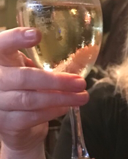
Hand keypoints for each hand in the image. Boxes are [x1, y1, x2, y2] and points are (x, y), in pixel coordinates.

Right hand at [0, 28, 88, 152]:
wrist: (15, 121)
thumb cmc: (28, 86)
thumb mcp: (37, 68)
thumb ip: (56, 60)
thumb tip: (87, 51)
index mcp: (1, 59)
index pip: (2, 44)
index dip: (15, 38)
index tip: (36, 35)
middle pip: (23, 78)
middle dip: (56, 80)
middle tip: (80, 82)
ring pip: (29, 100)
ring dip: (60, 98)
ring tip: (82, 97)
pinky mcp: (6, 123)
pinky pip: (31, 117)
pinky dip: (52, 112)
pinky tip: (66, 107)